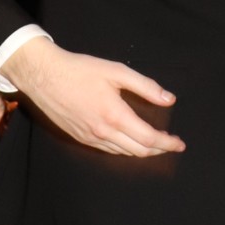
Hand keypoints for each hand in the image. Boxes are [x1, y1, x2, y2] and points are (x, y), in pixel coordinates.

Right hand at [0, 37, 181, 158]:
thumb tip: (169, 99)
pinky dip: (125, 150)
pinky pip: (108, 151)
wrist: (44, 76)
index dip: (168, 143)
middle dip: (159, 150)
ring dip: (142, 152)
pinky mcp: (81, 138)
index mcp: (115, 115)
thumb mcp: (116, 71)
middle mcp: (103, 132)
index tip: (180, 143)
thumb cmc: (80, 70)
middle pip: (139, 151)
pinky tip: (130, 142)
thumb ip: (145, 86)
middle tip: (172, 145)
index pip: (149, 138)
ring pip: (124, 154)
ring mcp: (91, 138)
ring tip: (155, 145)